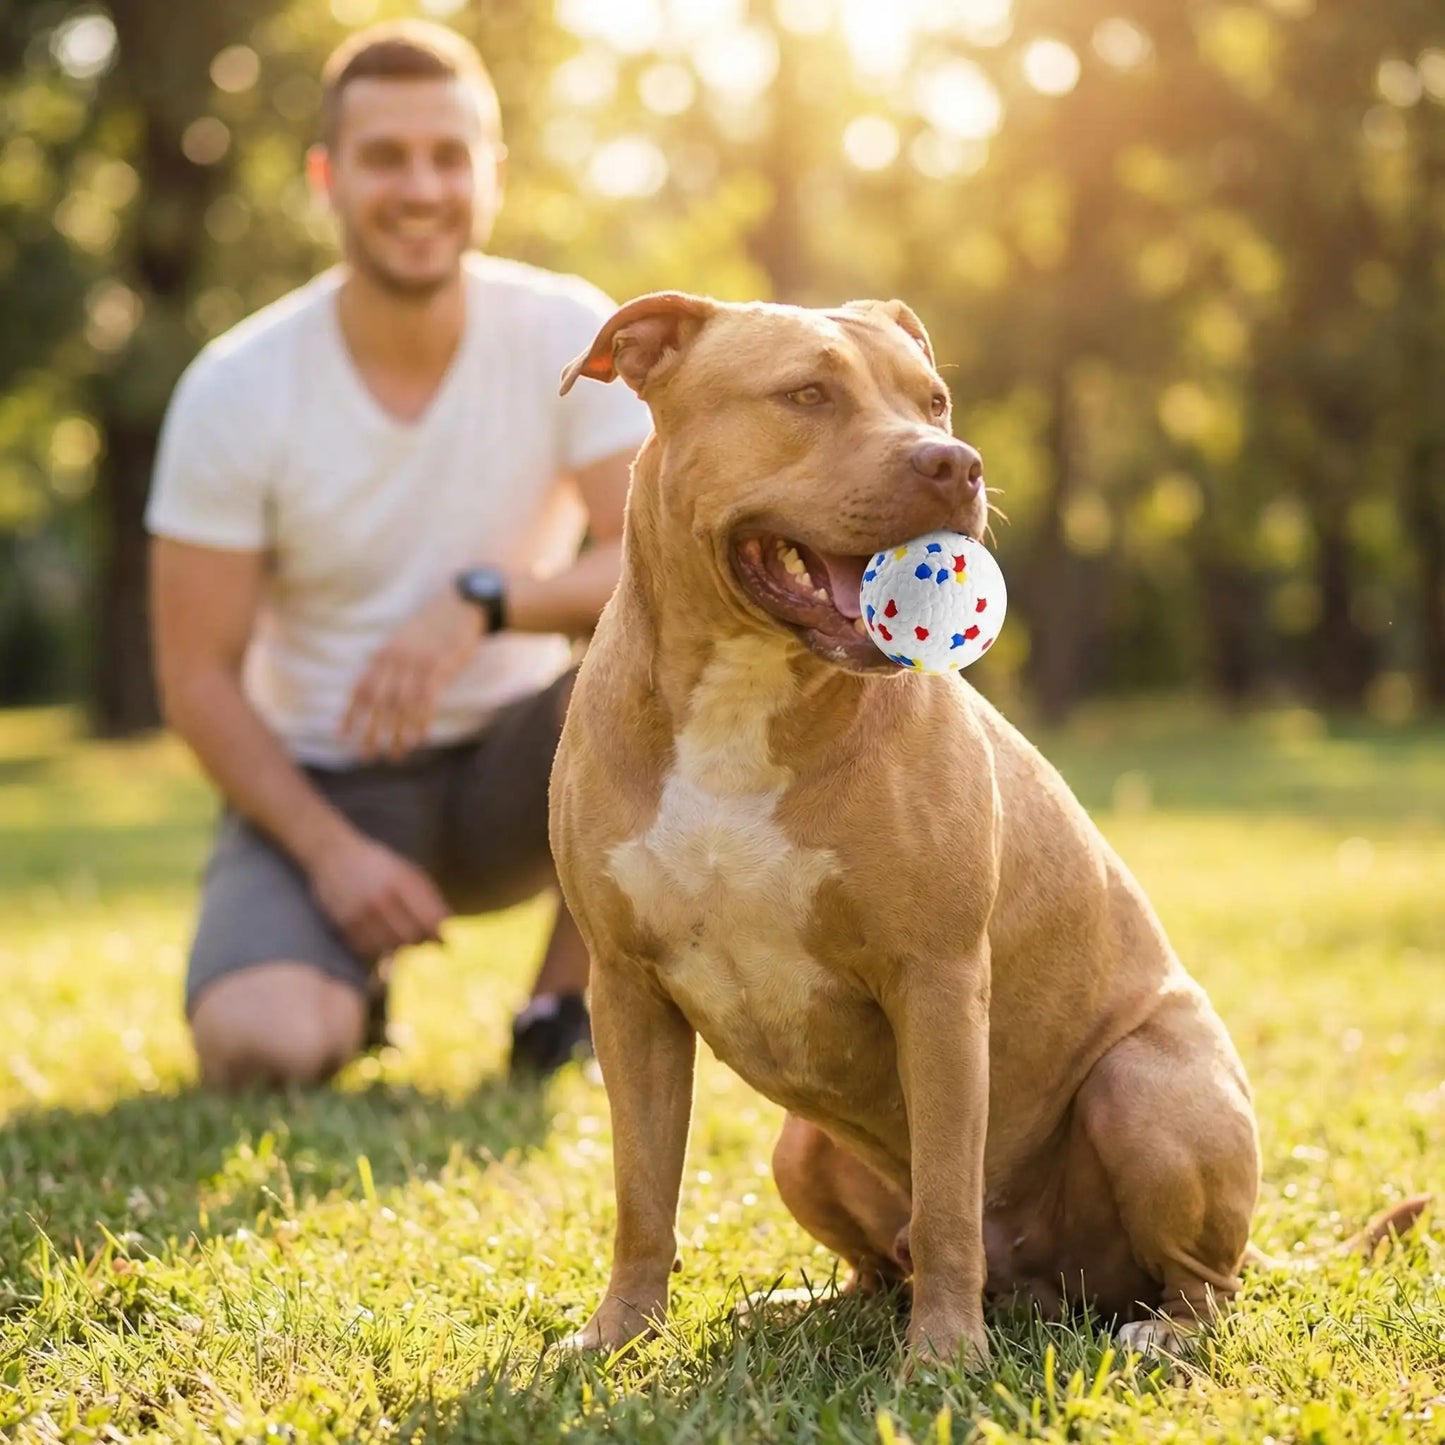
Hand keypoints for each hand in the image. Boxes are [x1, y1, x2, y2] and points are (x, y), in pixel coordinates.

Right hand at [308, 829, 449, 960]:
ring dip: (398, 951)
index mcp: (402, 882)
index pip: (428, 918)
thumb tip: (446, 927)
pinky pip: (366, 949)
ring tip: (403, 946)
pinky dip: (377, 952)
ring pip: (388, 948)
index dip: (440, 935)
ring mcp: (360, 913)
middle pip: (409, 937)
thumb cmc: (378, 864)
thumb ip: (427, 898)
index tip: (446, 944)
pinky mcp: (343, 924)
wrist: (333, 854)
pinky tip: (382, 944)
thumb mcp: (407, 871)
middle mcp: (381, 898)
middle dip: (420, 946)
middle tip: (424, 948)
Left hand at [342, 590, 484, 759]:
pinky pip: (426, 699)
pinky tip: (419, 738)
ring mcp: (417, 663)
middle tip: (367, 756)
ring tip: (395, 755)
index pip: (360, 689)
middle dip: (370, 731)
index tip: (343, 737)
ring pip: (401, 705)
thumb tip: (378, 691)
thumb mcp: (404, 641)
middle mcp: (395, 659)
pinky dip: (421, 721)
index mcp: (383, 654)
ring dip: (397, 733)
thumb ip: (390, 663)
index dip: (350, 715)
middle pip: (377, 702)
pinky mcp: (439, 666)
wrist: (460, 605)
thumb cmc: (433, 627)